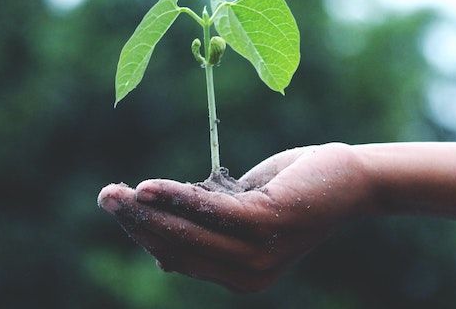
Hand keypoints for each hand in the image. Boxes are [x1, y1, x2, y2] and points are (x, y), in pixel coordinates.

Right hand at [97, 143, 378, 291]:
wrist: (350, 179)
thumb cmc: (293, 191)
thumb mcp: (243, 213)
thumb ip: (208, 230)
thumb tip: (161, 254)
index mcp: (240, 276)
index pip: (180, 257)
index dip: (145, 234)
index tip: (120, 208)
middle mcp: (248, 275)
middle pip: (178, 248)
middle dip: (137, 223)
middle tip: (105, 197)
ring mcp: (258, 254)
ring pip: (188, 232)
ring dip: (147, 211)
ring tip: (115, 193)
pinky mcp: (266, 225)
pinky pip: (209, 211)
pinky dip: (176, 197)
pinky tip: (148, 187)